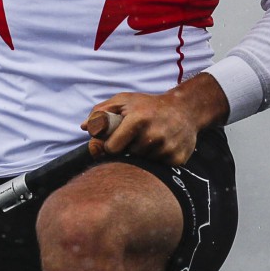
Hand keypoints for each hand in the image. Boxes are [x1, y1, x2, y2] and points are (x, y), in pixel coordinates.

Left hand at [87, 73, 228, 165]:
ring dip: (141, 156)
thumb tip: (84, 127)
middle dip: (126, 151)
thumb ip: (101, 112)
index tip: (114, 142)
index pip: (111, 148)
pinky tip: (160, 148)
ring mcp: (167, 148)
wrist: (185, 109)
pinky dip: (155, 161)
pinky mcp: (177, 158)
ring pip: (142, 164)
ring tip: (148, 141)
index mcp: (137, 119)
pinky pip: (157, 168)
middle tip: (134, 139)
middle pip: (127, 157)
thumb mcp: (124, 101)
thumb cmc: (148, 106)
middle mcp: (153, 135)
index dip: (110, 147)